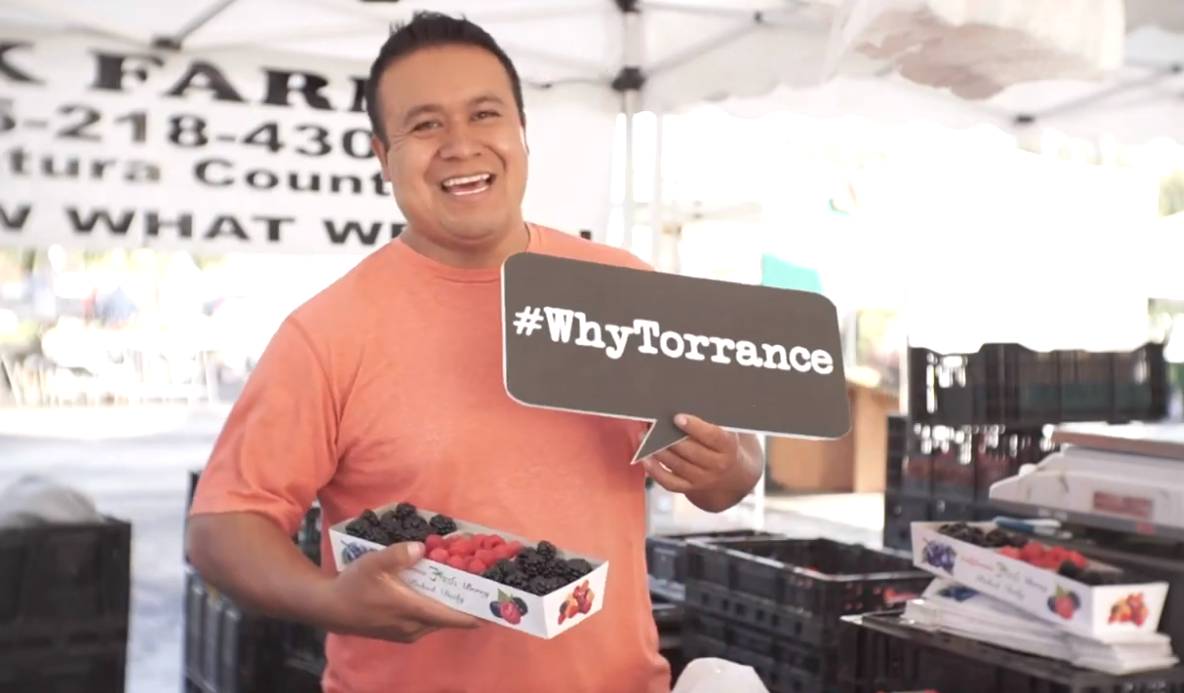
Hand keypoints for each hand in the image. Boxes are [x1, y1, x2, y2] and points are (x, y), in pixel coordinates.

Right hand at [322, 541, 482, 642]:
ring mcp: (406, 632)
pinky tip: (437, 595)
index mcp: (411, 611)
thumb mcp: (375, 562)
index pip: (451, 617)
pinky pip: (426, 622)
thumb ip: (400, 554)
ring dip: (450, 608)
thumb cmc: (353, 585)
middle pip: (448, 619)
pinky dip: (436, 610)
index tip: (494, 608)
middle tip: (481, 588)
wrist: (329, 608)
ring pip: (437, 621)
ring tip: (463, 589)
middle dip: (465, 606)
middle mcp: (413, 627)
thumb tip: (423, 548)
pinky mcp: (399, 632)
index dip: (475, 614)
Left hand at [642, 414, 742, 494]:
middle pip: (692, 452)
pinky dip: (657, 472)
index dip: (695, 427)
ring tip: (645, 438)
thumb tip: (681, 406)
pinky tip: (646, 460)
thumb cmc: (721, 444)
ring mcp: (703, 479)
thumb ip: (708, 420)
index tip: (677, 417)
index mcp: (728, 446)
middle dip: (671, 439)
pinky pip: (671, 483)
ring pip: (679, 466)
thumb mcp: (725, 430)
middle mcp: (717, 465)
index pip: (712, 436)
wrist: (731, 474)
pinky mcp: (690, 488)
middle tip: (654, 426)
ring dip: (660, 452)